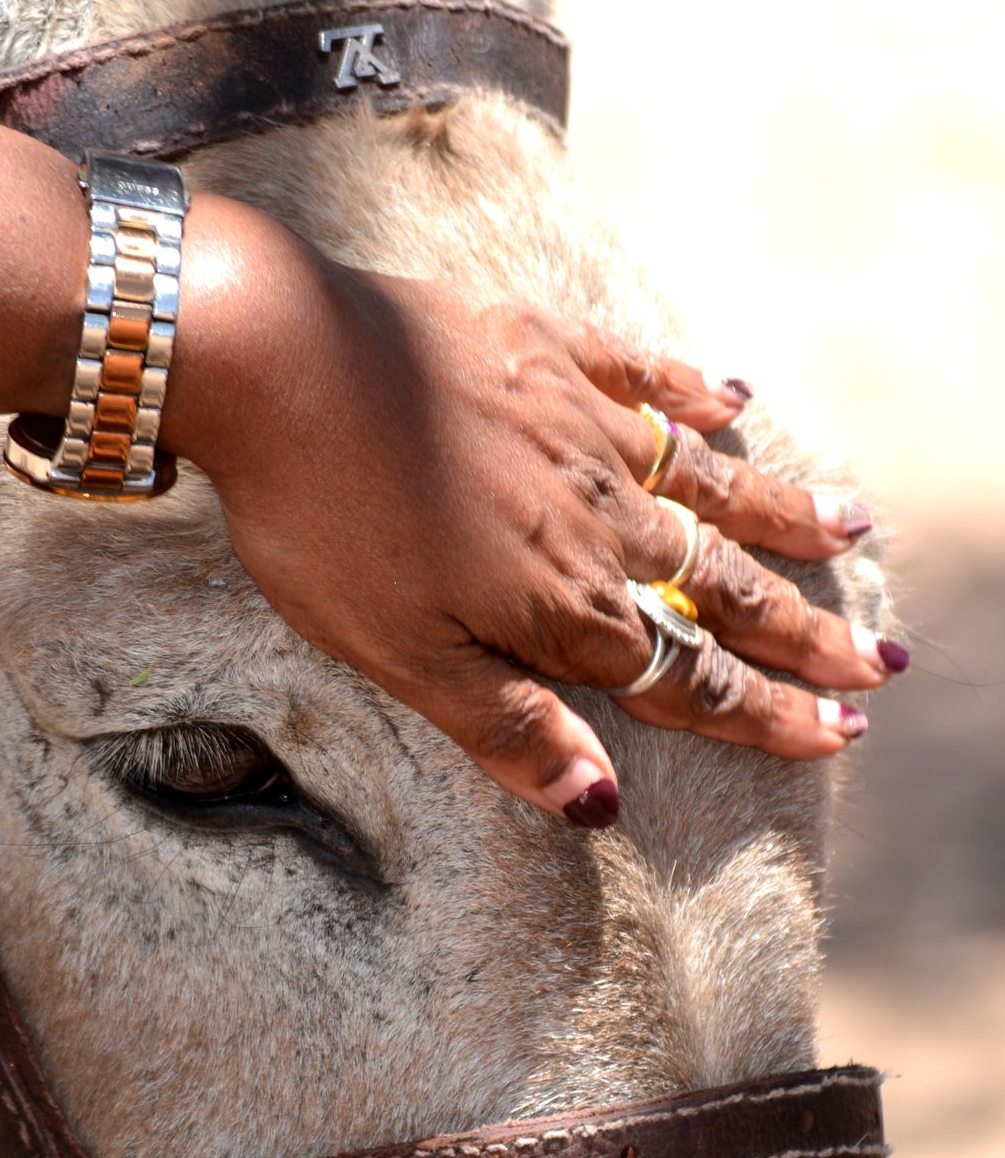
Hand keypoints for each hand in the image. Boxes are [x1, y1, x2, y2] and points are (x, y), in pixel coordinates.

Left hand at [169, 198, 904, 825]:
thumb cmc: (323, 524)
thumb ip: (506, 726)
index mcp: (560, 606)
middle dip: (801, 630)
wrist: (279, 365)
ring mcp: (573, 428)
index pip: (686, 676)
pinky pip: (640, 375)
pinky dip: (690, 393)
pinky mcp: (539, 350)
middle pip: (718, 586)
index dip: (764, 712)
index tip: (840, 731)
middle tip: (878, 656)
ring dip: (778, 512)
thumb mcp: (400, 656)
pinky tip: (734, 399)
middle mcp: (592, 519)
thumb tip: (601, 807)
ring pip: (702, 482)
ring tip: (850, 528)